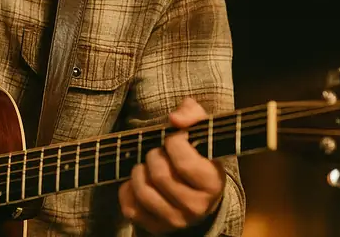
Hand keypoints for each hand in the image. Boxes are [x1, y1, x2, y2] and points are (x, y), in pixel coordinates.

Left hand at [119, 98, 225, 233]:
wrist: (198, 194)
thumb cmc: (198, 156)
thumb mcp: (201, 131)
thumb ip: (192, 114)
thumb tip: (174, 119)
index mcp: (212, 183)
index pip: (183, 161)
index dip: (173, 142)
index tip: (174, 138)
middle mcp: (197, 207)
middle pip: (159, 175)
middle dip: (153, 156)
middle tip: (159, 153)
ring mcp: (176, 220)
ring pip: (143, 191)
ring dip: (139, 171)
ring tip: (147, 165)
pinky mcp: (156, 227)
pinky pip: (130, 207)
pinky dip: (127, 189)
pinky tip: (139, 181)